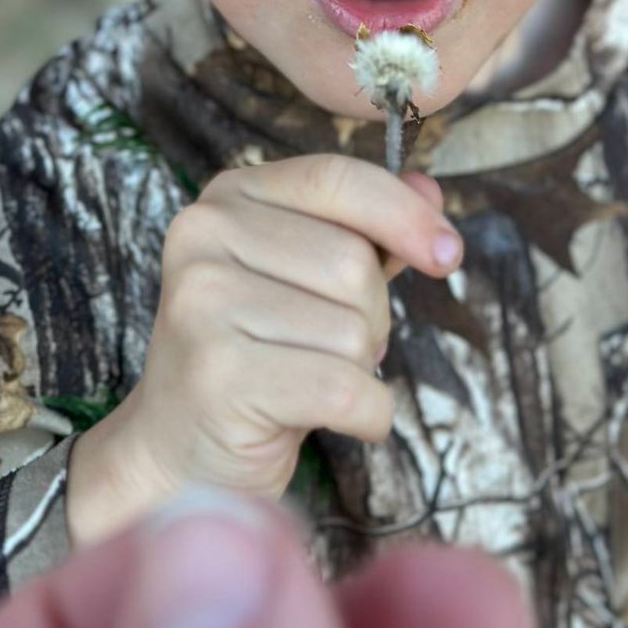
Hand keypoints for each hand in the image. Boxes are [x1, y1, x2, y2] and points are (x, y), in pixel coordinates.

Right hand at [112, 154, 462, 504]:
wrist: (179, 449)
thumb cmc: (258, 355)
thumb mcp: (308, 278)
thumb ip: (367, 230)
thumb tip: (430, 188)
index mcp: (228, 196)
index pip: (336, 178)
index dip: (404, 212)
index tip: (448, 253)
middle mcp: (204, 235)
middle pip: (353, 263)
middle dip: (370, 317)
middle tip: (326, 348)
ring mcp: (204, 303)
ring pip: (353, 331)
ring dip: (361, 370)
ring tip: (308, 380)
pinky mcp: (218, 375)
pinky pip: (347, 389)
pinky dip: (366, 415)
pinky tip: (328, 419)